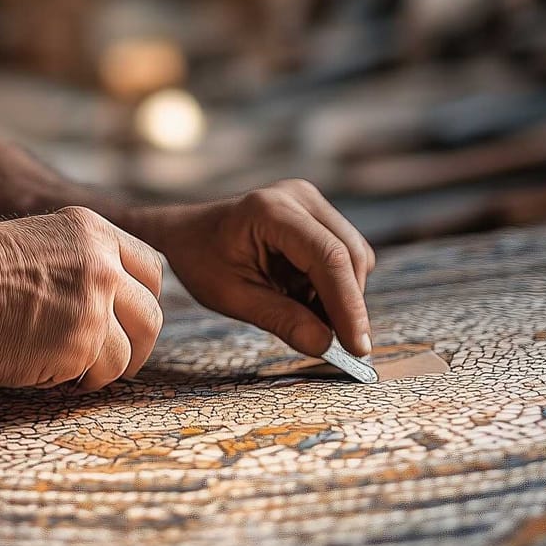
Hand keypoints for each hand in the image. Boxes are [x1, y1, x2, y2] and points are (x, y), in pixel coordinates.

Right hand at [0, 207, 163, 390]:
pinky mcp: (82, 343)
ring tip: (77, 371)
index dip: (140, 300)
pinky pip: (103, 372)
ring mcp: (95, 303)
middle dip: (135, 342)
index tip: (124, 320)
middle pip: (151, 312)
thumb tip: (112, 294)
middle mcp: (102, 261)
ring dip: (108, 367)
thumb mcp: (37, 242)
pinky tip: (55, 376)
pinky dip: (84, 382)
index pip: (150, 267)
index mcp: (90, 230)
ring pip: (132, 349)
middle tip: (111, 359)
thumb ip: (80, 260)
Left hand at [129, 179, 374, 357]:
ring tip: (301, 314)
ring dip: (339, 295)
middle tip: (332, 345)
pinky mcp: (316, 214)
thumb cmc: (202, 260)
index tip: (357, 348)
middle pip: (349, 256)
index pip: (328, 257)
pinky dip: (332, 284)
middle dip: (347, 305)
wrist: (187, 233)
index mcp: (270, 211)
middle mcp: (298, 196)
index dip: (348, 305)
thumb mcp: (233, 297)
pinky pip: (344, 253)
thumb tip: (325, 346)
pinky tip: (301, 296)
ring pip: (354, 256)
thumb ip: (280, 319)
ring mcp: (309, 201)